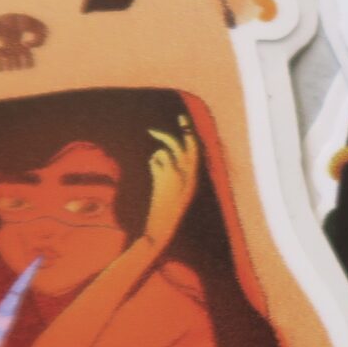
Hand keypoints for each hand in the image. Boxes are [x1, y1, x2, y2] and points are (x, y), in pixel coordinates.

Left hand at [144, 115, 201, 250]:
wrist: (163, 226)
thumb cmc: (169, 211)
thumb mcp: (179, 191)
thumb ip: (176, 174)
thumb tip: (163, 155)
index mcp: (195, 177)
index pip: (195, 149)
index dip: (188, 132)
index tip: (182, 120)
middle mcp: (189, 173)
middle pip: (179, 145)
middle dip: (166, 136)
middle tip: (152, 131)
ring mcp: (177, 174)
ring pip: (165, 153)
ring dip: (157, 157)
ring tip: (156, 172)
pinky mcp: (164, 176)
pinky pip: (156, 160)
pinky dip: (152, 164)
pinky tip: (154, 176)